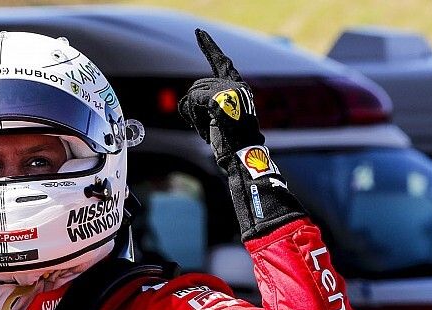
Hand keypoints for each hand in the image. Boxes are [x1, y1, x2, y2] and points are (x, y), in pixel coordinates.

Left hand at [178, 29, 263, 166]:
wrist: (242, 154)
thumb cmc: (231, 142)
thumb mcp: (220, 119)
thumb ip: (210, 103)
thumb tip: (188, 98)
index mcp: (238, 88)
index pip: (222, 62)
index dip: (209, 47)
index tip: (199, 32)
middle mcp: (236, 85)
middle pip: (198, 85)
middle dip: (194, 108)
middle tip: (206, 128)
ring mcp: (230, 90)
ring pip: (193, 93)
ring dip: (194, 115)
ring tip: (210, 130)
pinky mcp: (221, 98)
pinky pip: (193, 100)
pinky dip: (194, 118)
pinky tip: (208, 130)